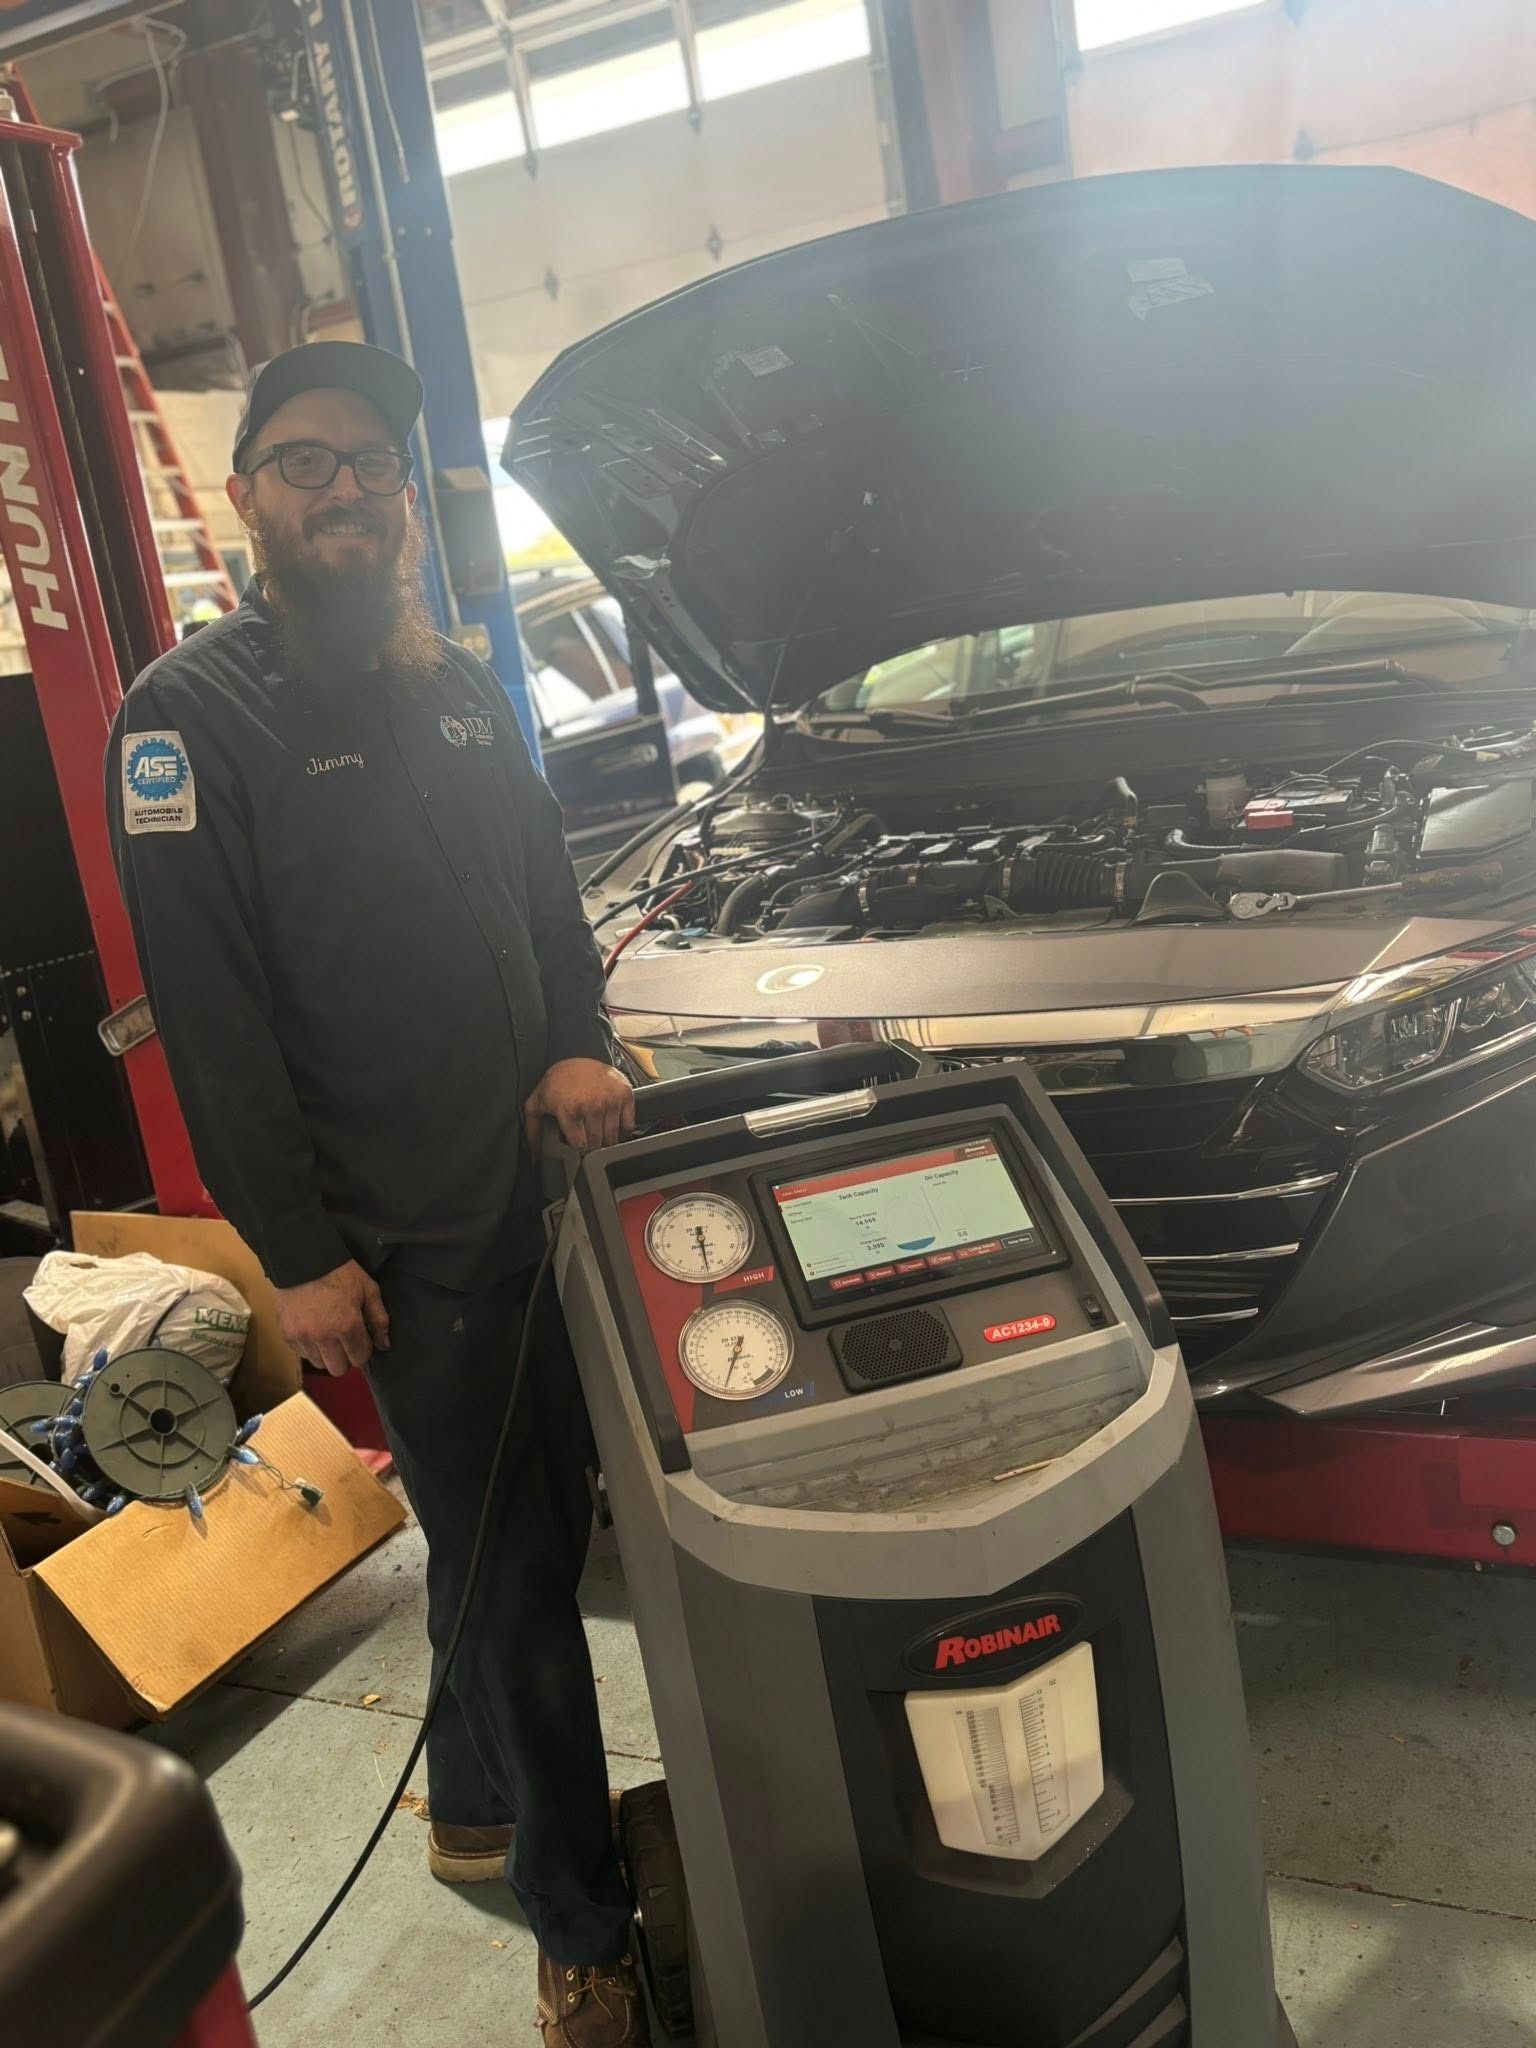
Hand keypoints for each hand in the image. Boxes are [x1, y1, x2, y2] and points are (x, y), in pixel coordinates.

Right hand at [276, 1259, 389, 1376]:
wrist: (302, 1258)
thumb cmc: (340, 1272)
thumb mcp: (368, 1289)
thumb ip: (379, 1319)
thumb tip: (384, 1345)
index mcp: (348, 1325)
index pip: (360, 1358)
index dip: (363, 1349)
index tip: (361, 1338)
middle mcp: (324, 1336)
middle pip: (338, 1369)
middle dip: (346, 1357)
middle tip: (345, 1340)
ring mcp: (303, 1337)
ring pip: (319, 1364)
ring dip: (326, 1353)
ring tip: (328, 1334)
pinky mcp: (287, 1334)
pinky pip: (302, 1353)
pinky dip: (309, 1347)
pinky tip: (313, 1329)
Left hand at [523, 1057, 634, 1154]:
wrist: (578, 1056)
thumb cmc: (558, 1081)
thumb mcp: (538, 1103)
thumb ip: (533, 1129)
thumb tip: (535, 1152)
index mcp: (570, 1110)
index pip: (580, 1147)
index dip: (578, 1151)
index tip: (578, 1148)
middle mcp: (592, 1106)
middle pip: (597, 1144)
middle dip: (592, 1147)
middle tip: (588, 1141)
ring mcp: (610, 1101)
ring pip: (613, 1138)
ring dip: (607, 1140)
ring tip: (599, 1134)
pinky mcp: (624, 1095)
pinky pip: (628, 1125)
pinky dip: (622, 1129)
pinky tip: (612, 1123)